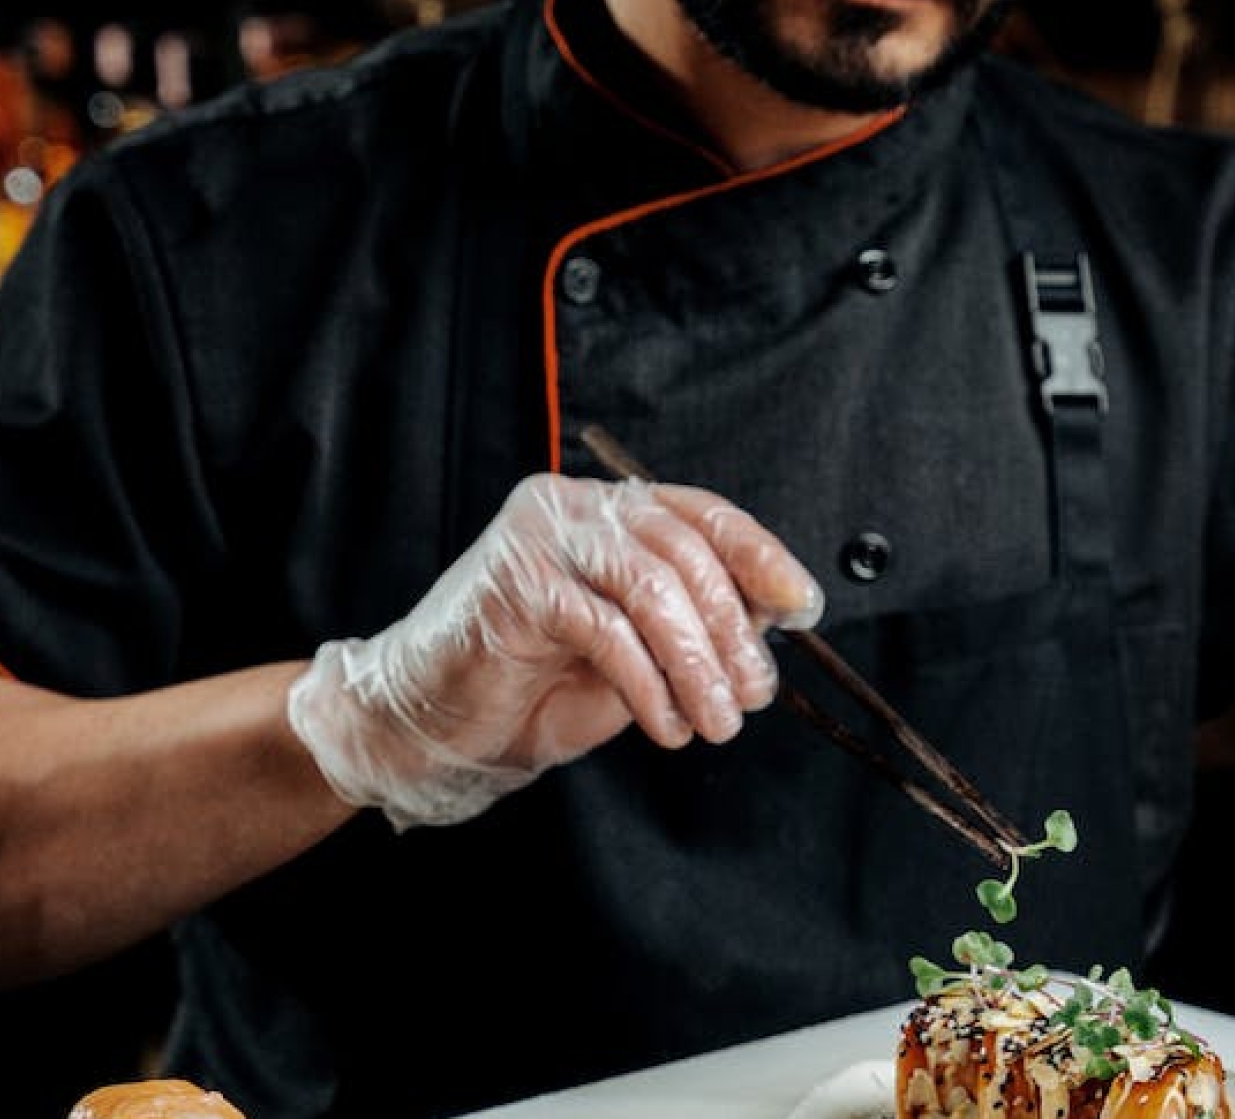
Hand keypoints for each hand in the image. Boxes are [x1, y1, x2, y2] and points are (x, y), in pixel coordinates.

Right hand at [286, 474, 822, 828]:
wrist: (431, 727)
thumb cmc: (535, 689)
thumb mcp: (640, 653)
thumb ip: (695, 623)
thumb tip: (775, 613)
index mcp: (605, 510)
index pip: (701, 514)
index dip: (761, 557)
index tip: (804, 607)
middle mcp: (572, 508)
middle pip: (684, 550)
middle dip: (732, 631)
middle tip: (755, 695)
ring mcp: (538, 539)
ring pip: (652, 588)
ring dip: (699, 664)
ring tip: (716, 721)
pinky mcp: (514, 584)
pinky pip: (608, 630)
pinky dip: (649, 684)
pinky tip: (664, 725)